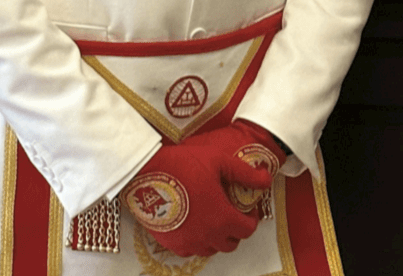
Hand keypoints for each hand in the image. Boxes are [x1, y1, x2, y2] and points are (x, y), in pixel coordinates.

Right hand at [121, 121, 280, 257]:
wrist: (145, 172)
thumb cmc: (182, 164)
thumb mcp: (218, 161)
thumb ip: (244, 173)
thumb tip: (266, 179)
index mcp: (222, 217)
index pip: (247, 230)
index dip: (251, 218)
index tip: (247, 207)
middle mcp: (208, 236)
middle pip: (231, 243)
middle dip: (235, 228)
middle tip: (230, 210)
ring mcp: (189, 242)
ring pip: (211, 249)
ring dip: (217, 236)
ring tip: (212, 215)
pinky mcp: (172, 243)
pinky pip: (191, 250)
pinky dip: (197, 240)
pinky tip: (194, 222)